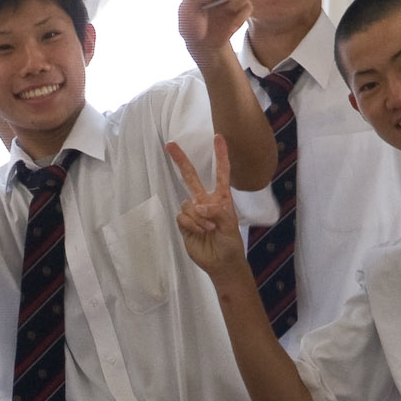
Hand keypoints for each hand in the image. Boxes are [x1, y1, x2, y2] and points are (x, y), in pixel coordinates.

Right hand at [168, 132, 247, 279]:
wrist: (220, 263)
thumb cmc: (230, 243)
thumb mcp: (230, 225)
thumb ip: (217, 211)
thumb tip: (199, 205)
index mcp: (221, 198)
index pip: (221, 172)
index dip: (221, 155)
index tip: (219, 137)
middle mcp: (205, 201)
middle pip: (190, 177)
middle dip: (180, 161)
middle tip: (170, 145)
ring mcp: (193, 212)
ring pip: (188, 204)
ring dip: (198, 218)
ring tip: (209, 230)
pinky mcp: (184, 224)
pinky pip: (182, 217)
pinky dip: (191, 225)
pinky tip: (199, 233)